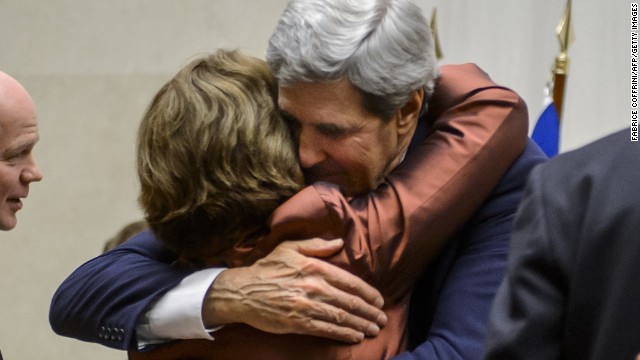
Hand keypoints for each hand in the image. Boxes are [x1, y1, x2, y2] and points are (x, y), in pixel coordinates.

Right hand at [202, 238, 386, 342]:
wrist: (242, 291)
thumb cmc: (267, 268)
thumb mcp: (290, 248)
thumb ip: (317, 245)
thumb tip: (339, 242)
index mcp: (314, 267)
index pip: (349, 281)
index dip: (368, 293)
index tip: (379, 300)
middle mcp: (314, 286)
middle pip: (349, 301)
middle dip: (369, 312)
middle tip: (382, 319)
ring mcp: (306, 306)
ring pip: (342, 317)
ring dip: (361, 324)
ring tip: (374, 329)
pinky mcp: (298, 322)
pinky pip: (327, 329)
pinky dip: (344, 333)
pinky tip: (355, 336)